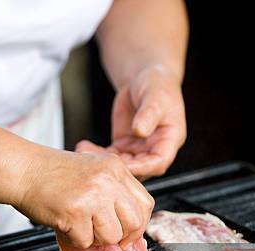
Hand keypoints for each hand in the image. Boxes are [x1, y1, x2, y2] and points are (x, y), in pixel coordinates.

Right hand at [15, 149, 154, 248]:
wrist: (22, 169)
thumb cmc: (52, 174)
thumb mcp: (92, 172)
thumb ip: (113, 194)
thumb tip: (130, 232)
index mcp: (116, 168)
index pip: (145, 203)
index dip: (138, 224)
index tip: (127, 232)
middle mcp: (108, 180)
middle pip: (134, 222)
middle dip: (121, 236)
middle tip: (104, 235)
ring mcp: (92, 195)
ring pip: (112, 236)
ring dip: (95, 238)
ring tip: (80, 224)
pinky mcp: (75, 212)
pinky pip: (85, 241)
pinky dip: (74, 239)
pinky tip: (65, 222)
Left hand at [76, 65, 185, 179]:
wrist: (145, 79)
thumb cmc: (157, 86)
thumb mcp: (155, 97)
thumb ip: (148, 114)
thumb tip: (140, 131)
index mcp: (169, 140)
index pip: (158, 162)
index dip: (143, 168)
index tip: (126, 168)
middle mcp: (154, 149)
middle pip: (138, 168)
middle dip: (118, 168)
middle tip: (97, 161)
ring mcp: (138, 149)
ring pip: (122, 164)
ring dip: (104, 162)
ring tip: (85, 152)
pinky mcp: (123, 145)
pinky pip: (110, 155)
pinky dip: (97, 154)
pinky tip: (84, 147)